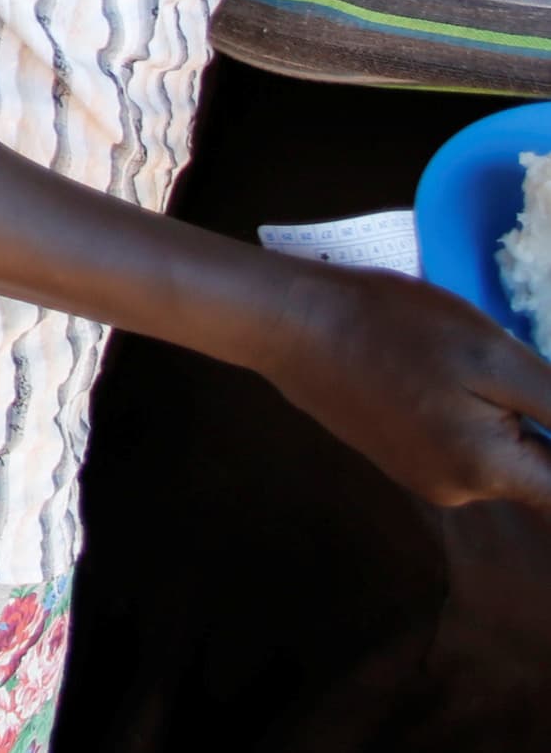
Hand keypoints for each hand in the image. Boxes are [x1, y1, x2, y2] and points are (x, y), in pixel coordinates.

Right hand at [258, 264, 550, 512]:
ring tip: (471, 358)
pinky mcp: (400, 456)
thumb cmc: (394, 329)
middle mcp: (462, 490)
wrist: (289, 323)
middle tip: (509, 364)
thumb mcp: (491, 356)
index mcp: (491, 470)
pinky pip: (462, 446)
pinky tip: (442, 370)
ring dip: (510, 417)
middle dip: (542, 422)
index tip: (539, 399)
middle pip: (540, 471)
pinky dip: (472, 414)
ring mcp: (426, 477)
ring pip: (501, 456)